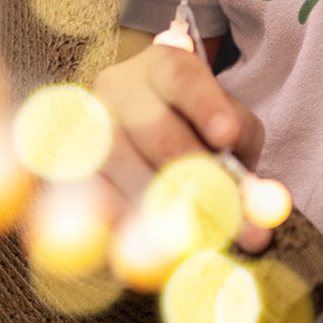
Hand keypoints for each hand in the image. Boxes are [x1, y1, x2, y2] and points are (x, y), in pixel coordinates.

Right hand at [89, 37, 274, 253]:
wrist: (137, 118)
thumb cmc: (194, 123)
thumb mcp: (227, 120)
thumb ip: (241, 150)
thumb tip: (256, 205)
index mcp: (165, 66)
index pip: (186, 81)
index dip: (207, 107)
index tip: (228, 137)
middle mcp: (119, 90)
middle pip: (157, 134)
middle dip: (199, 182)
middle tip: (231, 222)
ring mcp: (88, 128)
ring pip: (125, 172)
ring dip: (163, 214)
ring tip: (199, 246)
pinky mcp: (66, 168)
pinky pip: (91, 201)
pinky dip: (119, 229)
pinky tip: (144, 255)